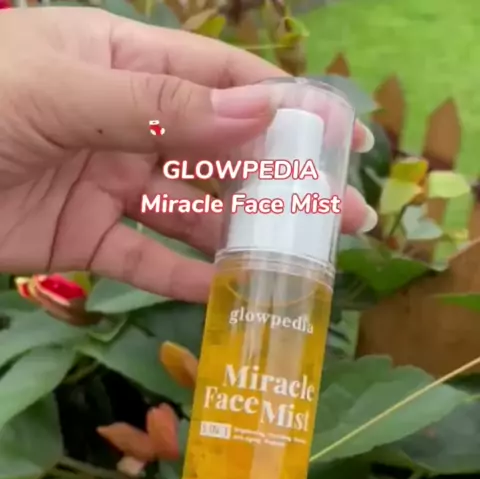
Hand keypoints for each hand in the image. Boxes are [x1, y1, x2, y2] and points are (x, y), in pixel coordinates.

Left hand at [1, 7, 375, 298]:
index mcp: (123, 63)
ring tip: (301, 262)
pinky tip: (228, 294)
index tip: (345, 141)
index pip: (223, 81)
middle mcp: (125, 122)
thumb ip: (159, 106)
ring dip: (244, 238)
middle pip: (220, 154)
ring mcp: (107, 183)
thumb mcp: (61, 90)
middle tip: (343, 217)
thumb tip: (261, 112)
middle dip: (282, 183)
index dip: (288, 108)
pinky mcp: (84, 239)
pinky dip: (184, 279)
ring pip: (190, 213)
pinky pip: (145, 260)